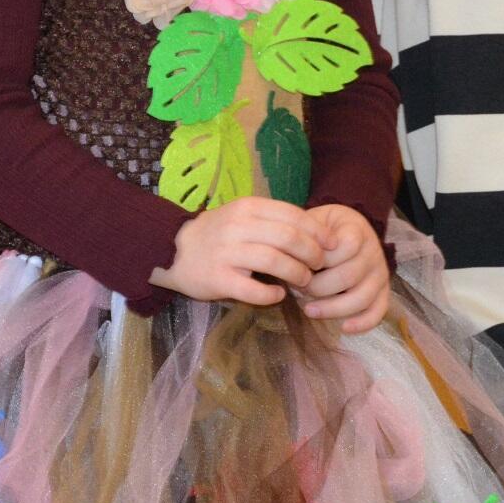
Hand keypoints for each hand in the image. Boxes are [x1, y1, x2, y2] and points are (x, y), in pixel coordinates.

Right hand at [150, 198, 324, 305]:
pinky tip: (277, 294)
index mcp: (247, 208)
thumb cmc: (217, 234)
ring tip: (303, 281)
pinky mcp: (218, 279)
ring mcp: (226, 253)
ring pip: (274, 261)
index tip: (331, 245)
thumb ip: (273, 220)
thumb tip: (316, 233)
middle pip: (289, 238)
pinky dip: (271, 294)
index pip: (293, 215)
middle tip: (319, 265)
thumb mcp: (242, 215)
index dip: (318, 231)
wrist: (172, 250)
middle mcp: (237, 227)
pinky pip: (253, 289)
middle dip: (313, 254)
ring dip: (297, 273)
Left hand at [297, 204, 391, 331]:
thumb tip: (293, 257)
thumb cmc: (323, 230)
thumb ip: (305, 234)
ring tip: (309, 310)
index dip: (320, 257)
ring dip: (333, 308)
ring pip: (362, 297)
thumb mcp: (314, 221)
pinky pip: (378, 311)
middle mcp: (373, 252)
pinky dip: (363, 323)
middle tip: (298, 289)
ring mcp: (380, 273)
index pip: (345, 246)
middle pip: (348, 275)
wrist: (345, 230)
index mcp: (357, 231)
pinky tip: (344, 328)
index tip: (300, 262)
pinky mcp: (383, 292)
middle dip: (318, 286)